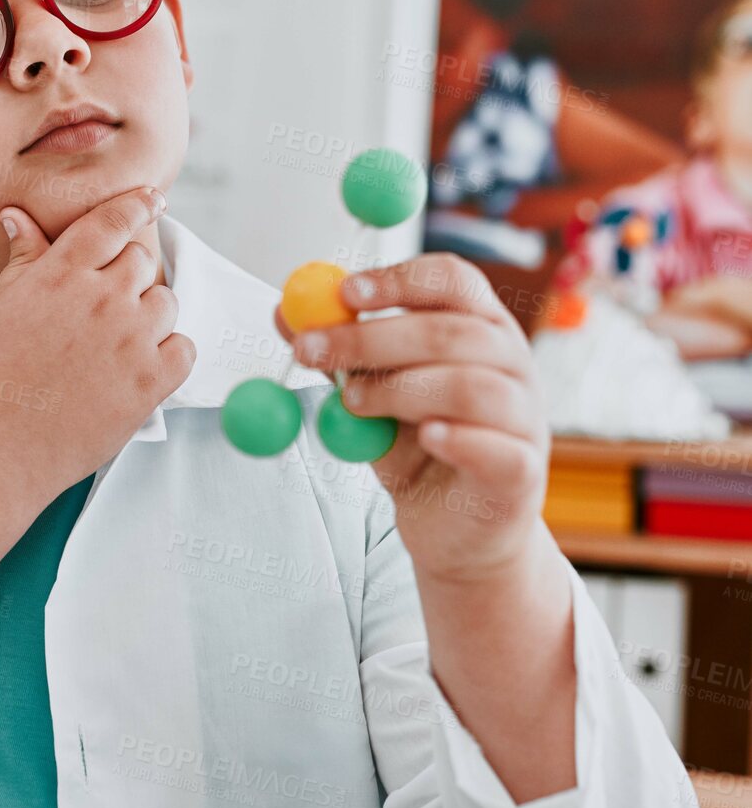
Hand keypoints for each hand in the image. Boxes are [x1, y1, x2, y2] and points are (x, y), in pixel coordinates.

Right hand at [0, 185, 195, 500]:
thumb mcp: (2, 304)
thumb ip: (24, 257)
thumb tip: (16, 215)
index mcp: (63, 273)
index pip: (113, 221)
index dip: (138, 204)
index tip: (153, 198)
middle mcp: (101, 298)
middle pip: (143, 261)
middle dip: (131, 276)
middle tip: (109, 305)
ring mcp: (130, 339)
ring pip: (167, 302)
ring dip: (150, 316)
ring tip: (118, 343)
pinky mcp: (150, 381)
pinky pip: (184, 349)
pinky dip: (170, 355)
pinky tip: (140, 368)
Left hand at [285, 253, 550, 583]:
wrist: (453, 527)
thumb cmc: (418, 449)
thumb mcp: (369, 394)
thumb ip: (337, 355)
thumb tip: (283, 312)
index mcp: (480, 328)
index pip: (453, 281)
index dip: (400, 280)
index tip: (344, 292)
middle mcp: (513, 365)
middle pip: (451, 331)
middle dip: (372, 337)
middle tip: (311, 350)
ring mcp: (525, 419)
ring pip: (471, 385)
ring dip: (399, 388)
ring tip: (352, 403)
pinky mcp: (521, 473)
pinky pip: (496, 448)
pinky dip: (456, 438)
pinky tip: (424, 437)